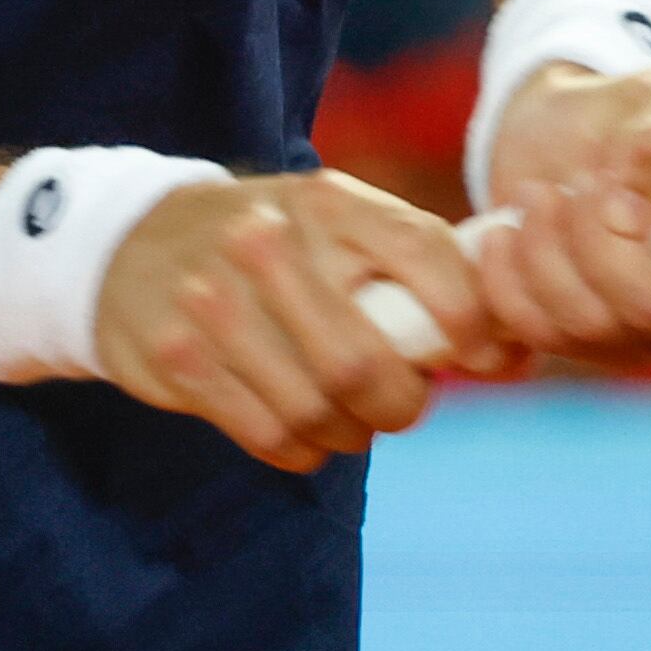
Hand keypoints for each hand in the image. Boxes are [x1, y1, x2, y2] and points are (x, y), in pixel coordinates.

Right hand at [95, 169, 513, 471]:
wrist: (132, 240)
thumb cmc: (272, 242)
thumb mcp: (338, 224)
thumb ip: (420, 272)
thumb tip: (518, 349)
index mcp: (329, 202)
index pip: (427, 257)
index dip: (471, 321)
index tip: (483, 356)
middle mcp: (270, 242)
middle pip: (365, 364)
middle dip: (402, 402)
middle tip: (401, 402)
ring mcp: (216, 302)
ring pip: (318, 410)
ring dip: (352, 432)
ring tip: (351, 417)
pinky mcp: (178, 358)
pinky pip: (269, 435)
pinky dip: (305, 449)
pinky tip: (307, 430)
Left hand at [475, 64, 650, 365]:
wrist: (552, 136)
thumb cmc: (617, 114)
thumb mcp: (645, 96)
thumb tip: (648, 187)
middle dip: (600, 245)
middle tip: (573, 184)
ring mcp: (648, 326)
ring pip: (598, 327)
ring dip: (548, 254)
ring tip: (535, 194)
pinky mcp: (587, 340)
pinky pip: (545, 335)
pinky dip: (510, 282)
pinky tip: (502, 235)